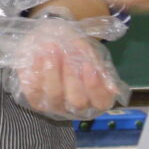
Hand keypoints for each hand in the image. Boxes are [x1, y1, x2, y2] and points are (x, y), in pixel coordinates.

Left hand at [9, 20, 127, 119]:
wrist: (50, 40)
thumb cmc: (75, 48)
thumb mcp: (90, 52)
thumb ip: (99, 66)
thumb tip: (113, 88)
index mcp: (96, 99)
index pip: (101, 101)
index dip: (95, 86)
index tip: (87, 64)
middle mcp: (77, 108)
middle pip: (77, 101)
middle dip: (72, 76)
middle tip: (66, 53)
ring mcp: (55, 106)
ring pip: (55, 96)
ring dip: (53, 71)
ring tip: (51, 49)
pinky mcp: (36, 100)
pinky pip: (35, 91)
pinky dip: (38, 72)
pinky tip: (40, 55)